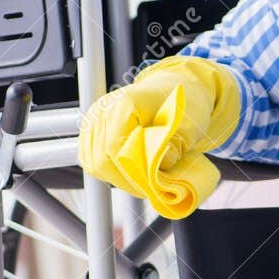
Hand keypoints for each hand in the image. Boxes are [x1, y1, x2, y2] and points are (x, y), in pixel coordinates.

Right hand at [77, 55, 240, 218]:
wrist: (172, 90)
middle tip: (147, 187)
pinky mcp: (91, 129)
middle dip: (125, 179)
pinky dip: (107, 170)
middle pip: (100, 159)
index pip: (114, 148)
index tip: (150, 185)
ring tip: (139, 180)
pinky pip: (91, 158)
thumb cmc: (181, 105)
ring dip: (116, 176)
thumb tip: (156, 169)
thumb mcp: (188, 127)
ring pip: (93, 162)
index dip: (131, 173)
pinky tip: (126, 172)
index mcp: (126, 104)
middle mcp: (104, 109)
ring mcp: (94, 119)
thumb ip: (173, 148)